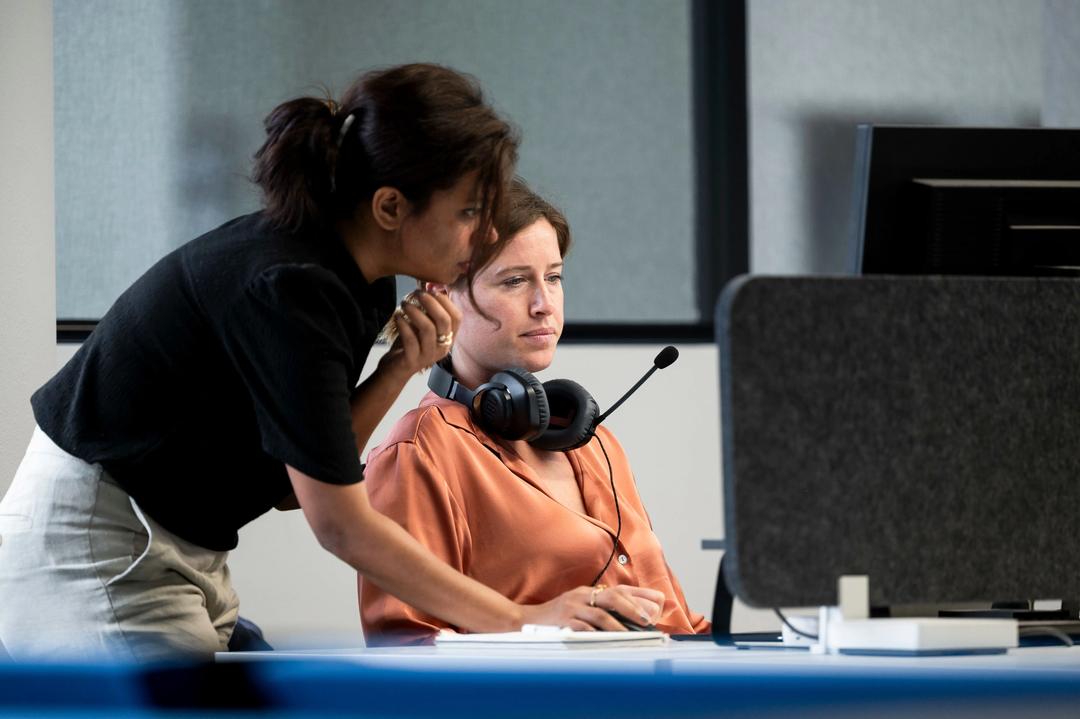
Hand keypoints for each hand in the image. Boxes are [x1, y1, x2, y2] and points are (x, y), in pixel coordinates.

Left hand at [377, 287, 460, 380]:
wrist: (395, 370)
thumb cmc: (411, 343)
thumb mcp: (423, 325)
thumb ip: (430, 310)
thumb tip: (432, 285)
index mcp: (449, 338)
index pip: (457, 317)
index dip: (446, 301)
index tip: (431, 289)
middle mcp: (443, 347)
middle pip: (444, 321)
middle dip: (431, 302)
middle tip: (417, 293)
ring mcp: (429, 355)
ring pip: (428, 329)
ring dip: (415, 312)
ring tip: (404, 304)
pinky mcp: (413, 361)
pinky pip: (410, 339)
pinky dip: (403, 325)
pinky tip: (397, 316)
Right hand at [518, 584, 664, 631]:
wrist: (525, 620)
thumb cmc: (556, 616)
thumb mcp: (579, 606)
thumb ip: (600, 610)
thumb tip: (629, 620)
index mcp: (589, 592)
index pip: (619, 590)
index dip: (640, 596)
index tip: (657, 605)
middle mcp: (582, 596)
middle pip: (613, 596)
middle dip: (633, 607)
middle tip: (648, 619)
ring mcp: (572, 608)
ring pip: (600, 613)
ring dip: (618, 624)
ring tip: (631, 633)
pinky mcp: (563, 621)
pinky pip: (583, 627)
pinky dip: (597, 633)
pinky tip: (607, 640)